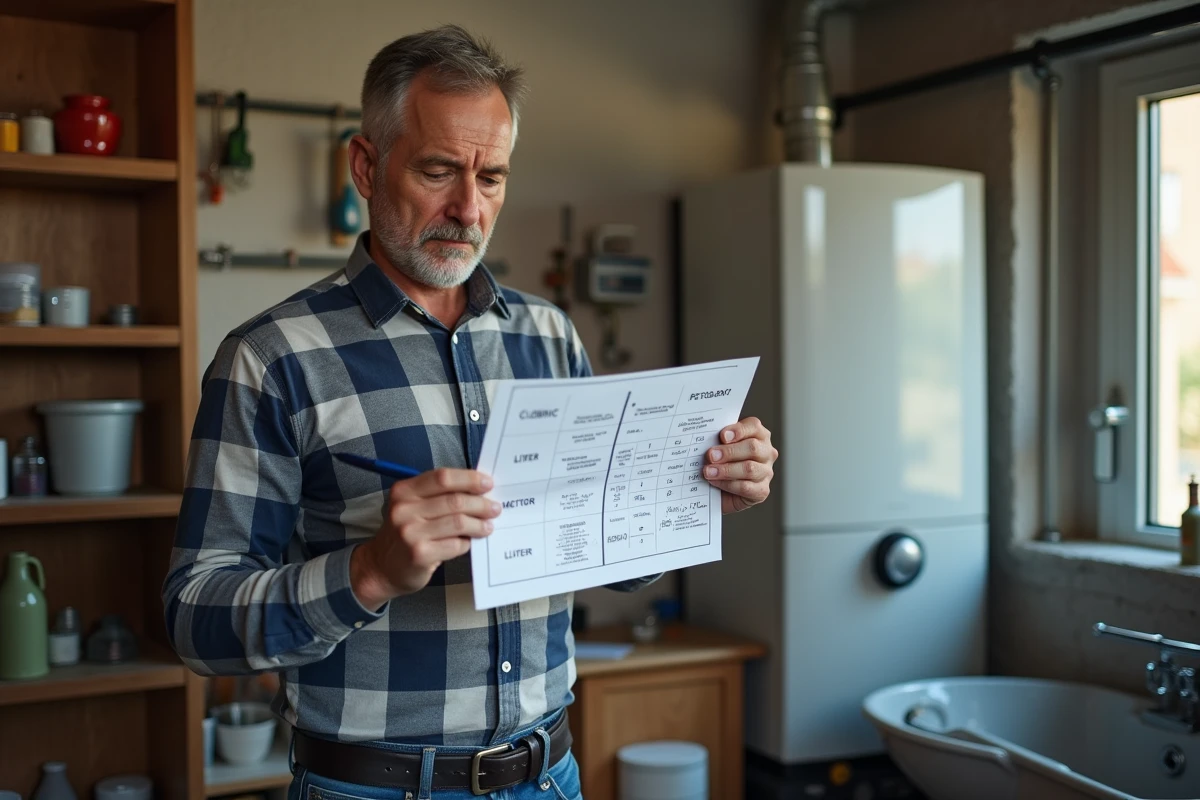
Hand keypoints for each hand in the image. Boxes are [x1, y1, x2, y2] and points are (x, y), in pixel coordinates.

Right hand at [350, 468, 500, 610]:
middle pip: (454, 500)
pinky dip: (467, 543)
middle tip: (494, 508)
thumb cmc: (406, 533)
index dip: (469, 479)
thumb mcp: (412, 507)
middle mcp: (404, 509)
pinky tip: (469, 542)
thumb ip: (439, 496)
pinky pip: (455, 545)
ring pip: (458, 522)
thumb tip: (478, 490)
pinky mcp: (420, 554)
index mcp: (404, 491)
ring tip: (488, 525)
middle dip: (480, 503)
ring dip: (479, 524)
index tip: (487, 483)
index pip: (443, 477)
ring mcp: (411, 532)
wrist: (381, 568)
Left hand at [704, 417, 776, 513]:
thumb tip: (705, 438)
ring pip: (749, 468)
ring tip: (708, 471)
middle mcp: (766, 452)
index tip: (723, 436)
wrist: (721, 490)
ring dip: (726, 470)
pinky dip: (727, 484)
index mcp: (758, 435)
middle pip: (752, 447)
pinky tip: (715, 482)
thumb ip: (718, 440)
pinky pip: (745, 487)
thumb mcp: (720, 447)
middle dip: (729, 452)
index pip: (753, 426)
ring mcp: (766, 472)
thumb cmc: (722, 462)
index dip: (738, 430)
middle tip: (711, 455)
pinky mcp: (762, 490)